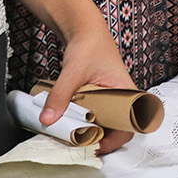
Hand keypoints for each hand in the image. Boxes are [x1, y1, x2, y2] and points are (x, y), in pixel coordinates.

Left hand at [40, 23, 138, 155]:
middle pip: (116, 128)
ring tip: (74, 136)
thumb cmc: (90, 45)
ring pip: (104, 122)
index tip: (96, 146)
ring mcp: (110, 98)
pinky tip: (71, 124)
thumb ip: (60, 95)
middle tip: (81, 144)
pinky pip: (94, 115)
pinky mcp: (98, 97)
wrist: (85, 31)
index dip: (116, 139)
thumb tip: (48, 118)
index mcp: (126, 92)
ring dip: (90, 130)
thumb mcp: (73, 72)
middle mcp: (121, 97)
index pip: (129, 124)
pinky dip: (83, 121)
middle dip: (99, 138)